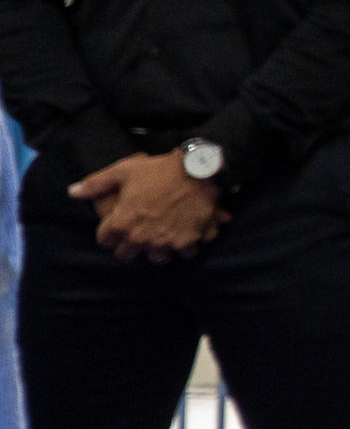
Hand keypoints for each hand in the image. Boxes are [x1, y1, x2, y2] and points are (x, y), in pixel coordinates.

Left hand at [75, 152, 225, 261]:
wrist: (198, 170)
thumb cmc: (158, 170)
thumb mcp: (123, 171)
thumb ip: (96, 184)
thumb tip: (72, 192)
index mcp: (122, 223)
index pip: (105, 241)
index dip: (109, 232)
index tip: (117, 225)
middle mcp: (141, 238)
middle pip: (127, 255)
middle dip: (130, 245)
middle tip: (139, 232)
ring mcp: (165, 242)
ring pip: (156, 258)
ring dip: (158, 249)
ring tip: (162, 237)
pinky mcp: (187, 241)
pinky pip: (184, 254)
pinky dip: (186, 246)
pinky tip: (186, 236)